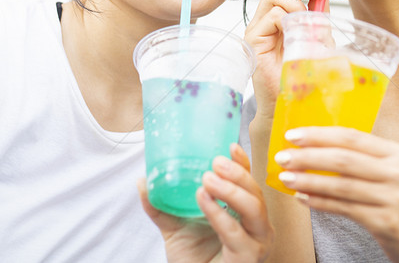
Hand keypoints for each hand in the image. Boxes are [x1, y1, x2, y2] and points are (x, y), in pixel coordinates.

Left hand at [139, 143, 273, 262]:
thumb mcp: (174, 227)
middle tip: (215, 162)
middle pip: (256, 192)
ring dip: (231, 190)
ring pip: (254, 208)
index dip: (242, 163)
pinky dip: (219, 214)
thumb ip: (160, 206)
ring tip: (207, 180)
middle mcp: (256, 225)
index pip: (249, 182)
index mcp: (243, 212)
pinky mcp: (249, 258)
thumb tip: (142, 181)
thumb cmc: (193, 259)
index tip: (230, 146)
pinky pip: (236, 233)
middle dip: (237, 174)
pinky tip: (203, 200)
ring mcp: (256, 241)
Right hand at [243, 0, 327, 120]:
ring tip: (308, 21)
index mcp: (281, 14)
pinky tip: (295, 33)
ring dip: (297, 2)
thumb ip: (319, 19)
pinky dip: (288, 18)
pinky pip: (271, 14)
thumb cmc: (303, 76)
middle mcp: (267, 17)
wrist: (289, 104)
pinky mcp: (253, 39)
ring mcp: (258, 27)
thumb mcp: (318, 41)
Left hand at [274, 126, 398, 261]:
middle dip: (308, 156)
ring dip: (309, 180)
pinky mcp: (388, 222)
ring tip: (286, 177)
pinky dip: (321, 203)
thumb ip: (366, 160)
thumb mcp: (395, 174)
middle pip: (344, 159)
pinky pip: (345, 209)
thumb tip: (319, 148)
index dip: (320, 134)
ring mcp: (395, 198)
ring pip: (342, 185)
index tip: (293, 135)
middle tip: (282, 156)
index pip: (352, 137)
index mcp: (398, 153)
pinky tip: (303, 198)